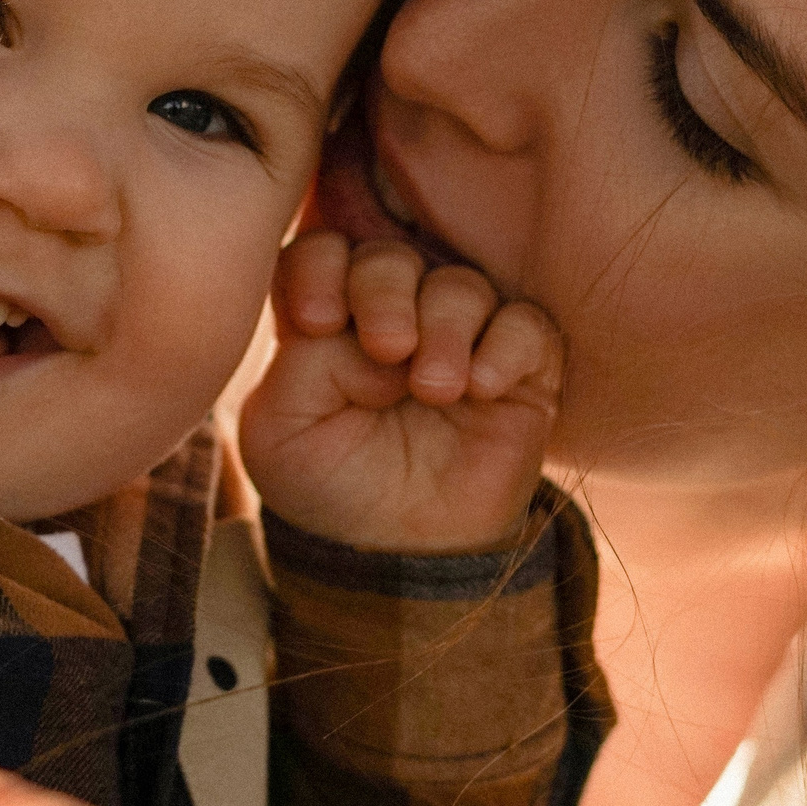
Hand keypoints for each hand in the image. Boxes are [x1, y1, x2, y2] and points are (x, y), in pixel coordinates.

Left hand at [241, 233, 562, 553]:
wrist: (399, 553)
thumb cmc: (331, 486)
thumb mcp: (280, 431)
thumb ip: (302, 362)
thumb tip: (369, 332)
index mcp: (329, 316)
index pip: (320, 252)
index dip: (319, 268)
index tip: (316, 321)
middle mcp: (395, 313)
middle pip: (389, 257)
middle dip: (384, 291)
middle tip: (388, 348)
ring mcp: (459, 336)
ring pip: (459, 285)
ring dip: (445, 327)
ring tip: (434, 389)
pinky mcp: (519, 368)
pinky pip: (526, 325)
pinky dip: (505, 347)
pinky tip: (482, 388)